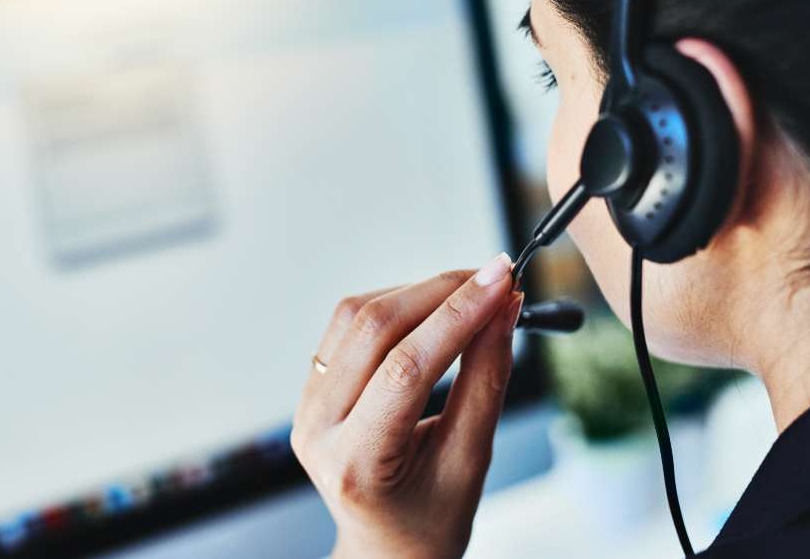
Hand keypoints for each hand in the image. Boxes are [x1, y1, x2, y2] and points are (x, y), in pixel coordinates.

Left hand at [291, 254, 523, 558]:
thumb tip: (503, 309)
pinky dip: (395, 305)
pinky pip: (347, 326)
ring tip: (471, 292)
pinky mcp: (312, 387)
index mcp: (354, 463)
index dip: (458, 316)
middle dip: (441, 292)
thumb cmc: (431, 518)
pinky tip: (433, 308)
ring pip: (356, 317)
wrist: (388, 547)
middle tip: (496, 276)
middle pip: (374, 330)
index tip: (502, 281)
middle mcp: (317, 430)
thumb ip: (486, 380)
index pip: (405, 369)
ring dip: (418, 292)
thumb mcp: (470, 459)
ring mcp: (306, 406)